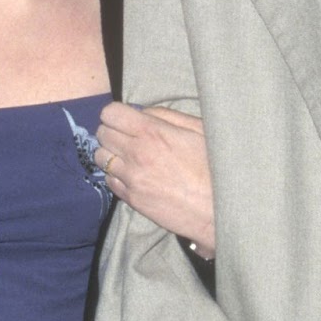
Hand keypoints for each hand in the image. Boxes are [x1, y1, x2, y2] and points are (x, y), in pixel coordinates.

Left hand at [95, 102, 214, 255]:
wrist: (219, 208)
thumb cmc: (214, 165)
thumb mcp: (198, 129)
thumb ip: (167, 116)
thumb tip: (142, 112)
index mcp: (152, 132)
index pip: (110, 113)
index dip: (117, 114)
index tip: (126, 120)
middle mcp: (135, 153)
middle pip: (102, 133)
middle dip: (112, 132)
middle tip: (127, 138)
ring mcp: (131, 178)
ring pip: (101, 157)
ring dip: (111, 154)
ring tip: (128, 157)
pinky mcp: (132, 199)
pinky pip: (109, 181)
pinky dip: (117, 176)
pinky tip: (133, 176)